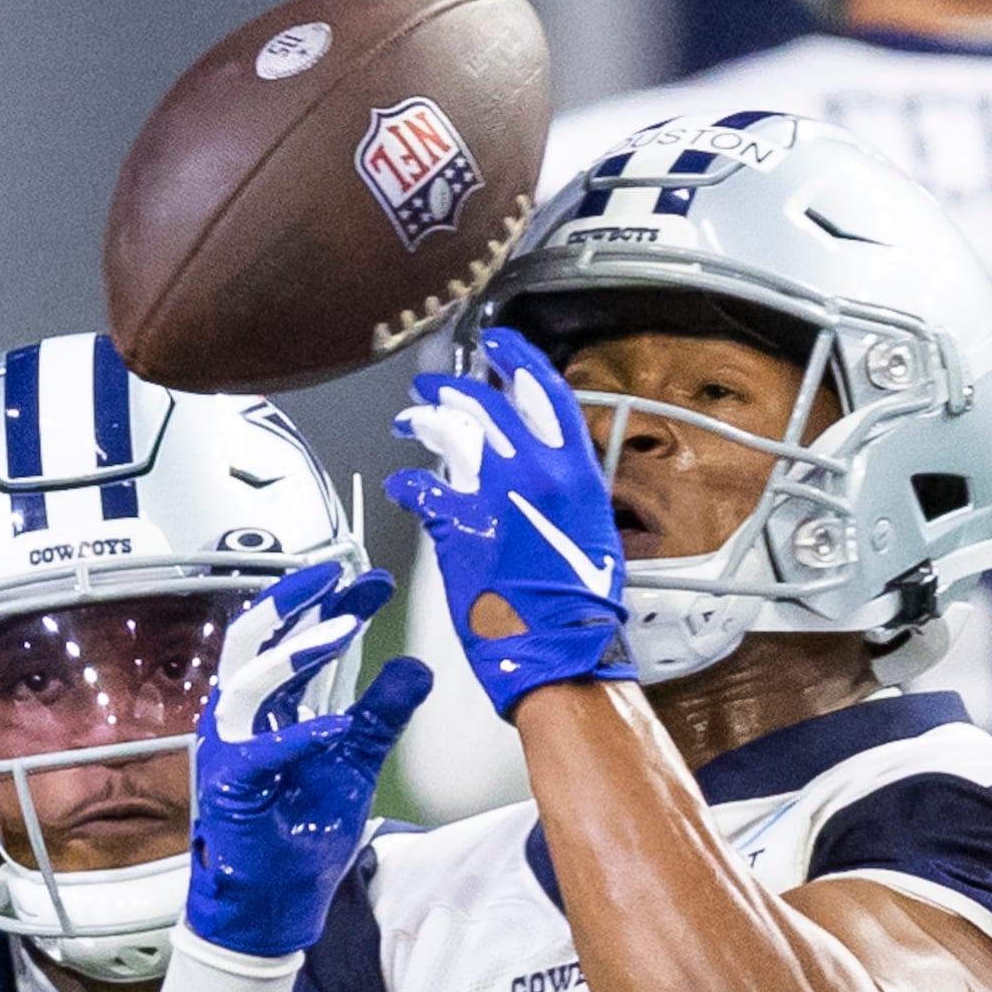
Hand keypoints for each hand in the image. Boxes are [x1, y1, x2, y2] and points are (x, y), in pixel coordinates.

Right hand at [186, 563, 431, 957]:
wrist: (273, 904)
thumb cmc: (299, 833)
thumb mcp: (356, 761)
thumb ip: (381, 713)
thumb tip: (416, 667)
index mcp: (271, 706)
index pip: (298, 639)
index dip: (335, 606)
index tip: (377, 582)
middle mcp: (244, 717)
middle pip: (258, 639)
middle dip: (297, 601)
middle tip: (340, 576)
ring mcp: (230, 747)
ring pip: (250, 682)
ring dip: (297, 653)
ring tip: (344, 630)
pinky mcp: (229, 786)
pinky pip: (260, 753)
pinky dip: (297, 737)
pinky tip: (335, 726)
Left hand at [385, 324, 632, 718]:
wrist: (562, 648)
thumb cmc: (581, 604)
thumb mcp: (591, 529)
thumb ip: (566, 492)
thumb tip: (546, 476)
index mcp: (575, 469)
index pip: (544, 391)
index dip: (515, 358)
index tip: (495, 342)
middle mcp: (535, 471)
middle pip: (486, 405)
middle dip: (453, 389)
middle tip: (432, 388)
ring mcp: (494, 496)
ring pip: (450, 434)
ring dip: (424, 421)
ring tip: (409, 420)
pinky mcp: (458, 527)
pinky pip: (421, 488)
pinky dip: (406, 484)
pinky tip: (400, 486)